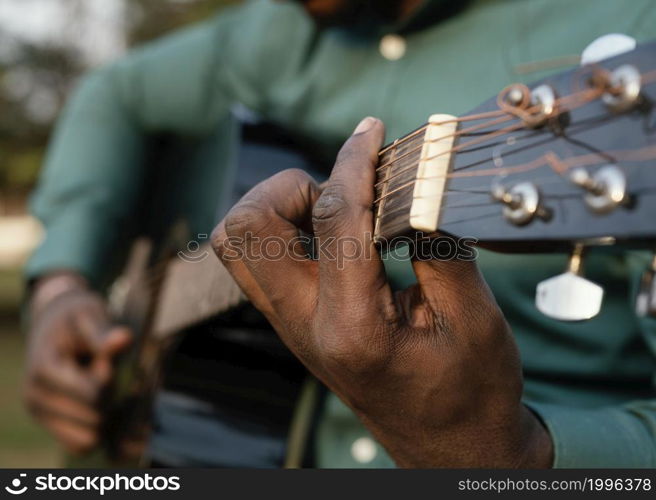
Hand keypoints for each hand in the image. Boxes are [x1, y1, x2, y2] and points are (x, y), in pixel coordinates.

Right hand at [24, 273, 131, 454]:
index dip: (106, 379)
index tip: (104, 362)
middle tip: (102, 372)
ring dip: (104, 414)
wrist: (55, 327)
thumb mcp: (90, 316)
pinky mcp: (50, 426)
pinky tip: (100, 405)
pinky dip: (99, 430)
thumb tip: (124, 339)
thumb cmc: (76, 320)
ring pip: (89, 436)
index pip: (90, 393)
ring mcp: (39, 414)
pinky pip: (81, 445)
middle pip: (93, 417)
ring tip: (98, 386)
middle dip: (108, 397)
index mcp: (42, 368)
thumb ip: (104, 333)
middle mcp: (34, 396)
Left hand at [212, 117, 552, 467]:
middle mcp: (304, 326)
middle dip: (291, 188)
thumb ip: (444, 246)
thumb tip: (424, 184)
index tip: (371, 132)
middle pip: (245, 227)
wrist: (451, 447)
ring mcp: (291, 327)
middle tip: (349, 194)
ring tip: (339, 211)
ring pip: (237, 244)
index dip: (354, 162)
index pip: (334, 220)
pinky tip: (335, 231)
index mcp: (352, 327)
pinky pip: (259, 261)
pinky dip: (285, 228)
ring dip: (279, 208)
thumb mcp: (477, 321)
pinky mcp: (294, 324)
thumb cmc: (471, 393)